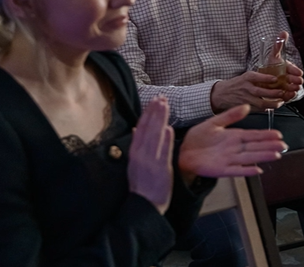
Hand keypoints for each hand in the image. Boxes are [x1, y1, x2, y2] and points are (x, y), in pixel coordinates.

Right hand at [128, 97, 174, 214]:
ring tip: (165, 106)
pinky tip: (169, 128)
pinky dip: (166, 140)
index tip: (153, 101)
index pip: (141, 128)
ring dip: (160, 120)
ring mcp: (151, 161)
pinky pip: (163, 152)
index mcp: (134, 152)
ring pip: (155, 136)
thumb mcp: (134, 162)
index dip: (147, 114)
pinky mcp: (161, 169)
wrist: (144, 205)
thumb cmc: (142, 184)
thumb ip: (137, 144)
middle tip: (161, 97)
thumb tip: (136, 128)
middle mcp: (141, 154)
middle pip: (148, 129)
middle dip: (154, 112)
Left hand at [178, 104, 286, 178]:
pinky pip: (236, 170)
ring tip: (276, 155)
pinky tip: (257, 169)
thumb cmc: (198, 138)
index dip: (266, 135)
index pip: (253, 135)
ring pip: (250, 157)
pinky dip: (246, 170)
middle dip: (270, 146)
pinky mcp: (221, 170)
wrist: (183, 152)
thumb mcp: (214, 122)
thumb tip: (246, 106)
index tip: (278, 134)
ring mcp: (229, 159)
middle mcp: (234, 148)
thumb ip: (230, 115)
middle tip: (283, 145)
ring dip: (263, 156)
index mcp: (234, 136)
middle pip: (255, 146)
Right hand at [210, 70, 290, 112]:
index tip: (276, 79)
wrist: (221, 94)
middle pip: (261, 92)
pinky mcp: (246, 107)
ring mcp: (246, 99)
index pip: (257, 77)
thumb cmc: (237, 84)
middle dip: (273, 93)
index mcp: (247, 78)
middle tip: (282, 92)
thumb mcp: (246, 76)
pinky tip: (274, 106)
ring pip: (261, 103)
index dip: (267, 78)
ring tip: (281, 102)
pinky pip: (259, 109)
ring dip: (273, 103)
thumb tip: (276, 79)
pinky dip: (268, 108)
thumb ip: (258, 78)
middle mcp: (246, 88)